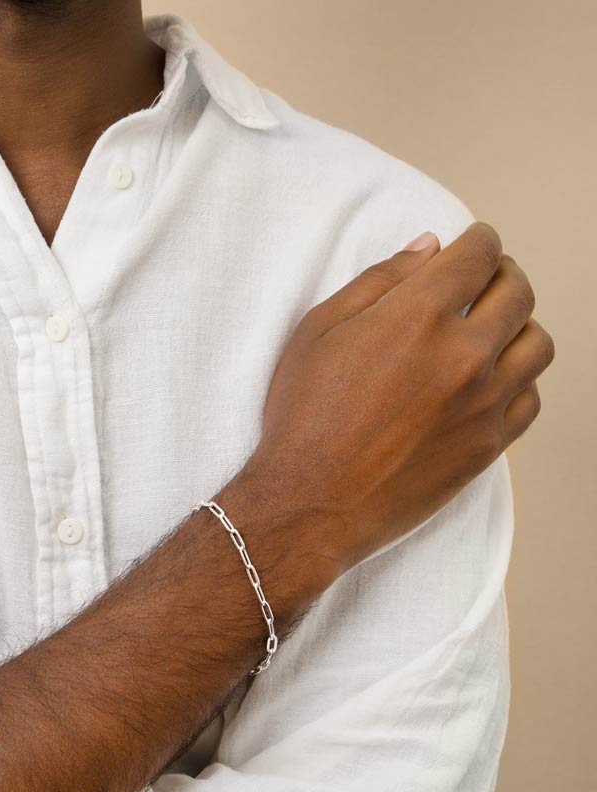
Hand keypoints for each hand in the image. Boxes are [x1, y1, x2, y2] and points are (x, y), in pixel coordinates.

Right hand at [249, 222, 552, 579]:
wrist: (310, 502)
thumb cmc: (303, 417)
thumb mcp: (318, 332)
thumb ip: (377, 282)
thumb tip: (428, 248)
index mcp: (418, 316)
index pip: (479, 256)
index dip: (479, 241)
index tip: (474, 245)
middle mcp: (463, 355)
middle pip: (518, 293)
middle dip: (503, 275)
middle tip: (485, 280)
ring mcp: (483, 403)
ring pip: (537, 344)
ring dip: (519, 326)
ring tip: (493, 331)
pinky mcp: (487, 445)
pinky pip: (530, 399)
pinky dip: (518, 380)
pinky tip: (490, 381)